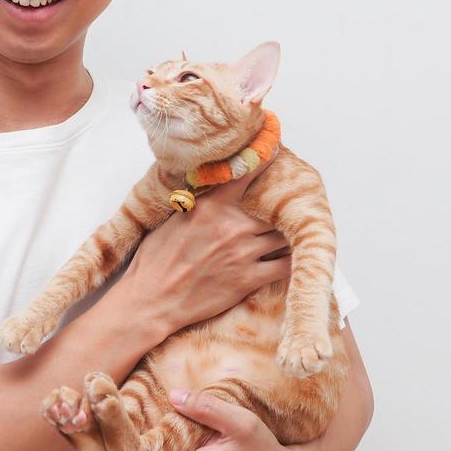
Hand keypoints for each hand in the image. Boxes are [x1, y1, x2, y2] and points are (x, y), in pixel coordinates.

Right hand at [123, 157, 290, 335]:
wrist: (152, 299)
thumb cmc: (156, 261)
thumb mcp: (174, 220)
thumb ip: (201, 205)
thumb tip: (214, 195)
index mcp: (212, 206)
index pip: (247, 175)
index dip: (265, 161)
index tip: (276, 151)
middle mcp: (232, 225)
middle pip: (274, 208)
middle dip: (283, 206)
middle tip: (294, 203)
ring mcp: (243, 252)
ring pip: (284, 236)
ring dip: (290, 233)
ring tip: (297, 231)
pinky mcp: (249, 279)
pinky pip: (285, 266)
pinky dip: (293, 260)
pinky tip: (297, 258)